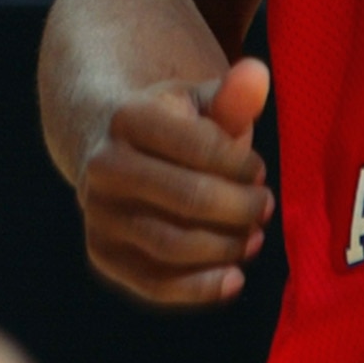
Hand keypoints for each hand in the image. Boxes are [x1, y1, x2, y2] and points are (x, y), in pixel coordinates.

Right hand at [75, 57, 273, 305]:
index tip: (259, 171)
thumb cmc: (174, 128)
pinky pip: (153, 283)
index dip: (241, 165)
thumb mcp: (200, 104)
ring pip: (172, 245)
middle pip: (189, 198)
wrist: (115, 154)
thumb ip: (232, 96)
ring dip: (226, 248)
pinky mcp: (103, 254)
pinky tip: (234, 280)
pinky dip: (199, 288)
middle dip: (241, 208)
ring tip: (253, 239)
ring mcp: (98, 214)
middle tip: (265, 208)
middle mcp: (103, 166)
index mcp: (127, 117)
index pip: (200, 146)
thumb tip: (258, 74)